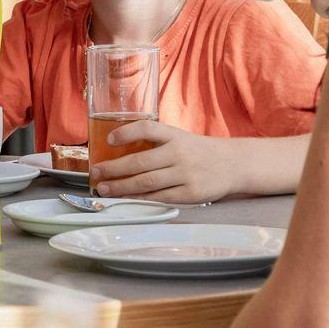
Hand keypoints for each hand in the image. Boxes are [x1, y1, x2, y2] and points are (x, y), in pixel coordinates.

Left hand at [89, 121, 237, 202]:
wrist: (233, 164)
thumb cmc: (198, 152)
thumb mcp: (179, 139)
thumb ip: (155, 143)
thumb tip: (117, 153)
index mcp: (174, 135)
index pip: (147, 129)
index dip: (126, 132)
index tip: (108, 139)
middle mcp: (178, 153)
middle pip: (140, 161)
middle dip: (113, 168)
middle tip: (96, 171)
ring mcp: (185, 174)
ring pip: (146, 182)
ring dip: (121, 186)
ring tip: (104, 188)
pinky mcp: (190, 193)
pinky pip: (159, 197)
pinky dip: (139, 198)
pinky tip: (126, 198)